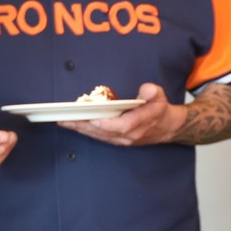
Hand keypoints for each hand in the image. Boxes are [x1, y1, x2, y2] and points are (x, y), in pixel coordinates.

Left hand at [59, 83, 184, 146]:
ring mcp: (123, 140)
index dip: (107, 124)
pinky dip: (86, 131)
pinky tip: (74, 125)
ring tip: (64, 121)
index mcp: (142, 122)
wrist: (166, 128)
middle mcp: (131, 135)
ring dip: (82, 129)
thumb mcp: (160, 96)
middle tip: (67, 119)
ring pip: (99, 136)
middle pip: (104, 132)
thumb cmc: (160, 110)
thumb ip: (152, 93)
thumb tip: (147, 89)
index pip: (123, 126)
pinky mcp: (117, 140)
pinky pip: (100, 137)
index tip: (92, 118)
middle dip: (85, 126)